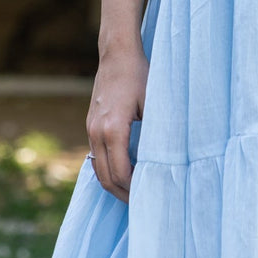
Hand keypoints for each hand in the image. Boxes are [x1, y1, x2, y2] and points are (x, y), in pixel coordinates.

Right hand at [86, 43, 148, 202]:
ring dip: (113, 183)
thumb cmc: (139, 75)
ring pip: (97, 168)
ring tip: (132, 192)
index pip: (121, 173)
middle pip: (105, 177)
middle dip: (122, 194)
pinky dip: (107, 169)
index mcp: (113, 129)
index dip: (134, 189)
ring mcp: (91, 128)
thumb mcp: (152, 102)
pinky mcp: (91, 124)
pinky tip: (122, 172)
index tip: (148, 196)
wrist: (116, 54)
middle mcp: (97, 132)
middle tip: (140, 203)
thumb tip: (166, 158)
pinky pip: (96, 155)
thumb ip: (155, 131)